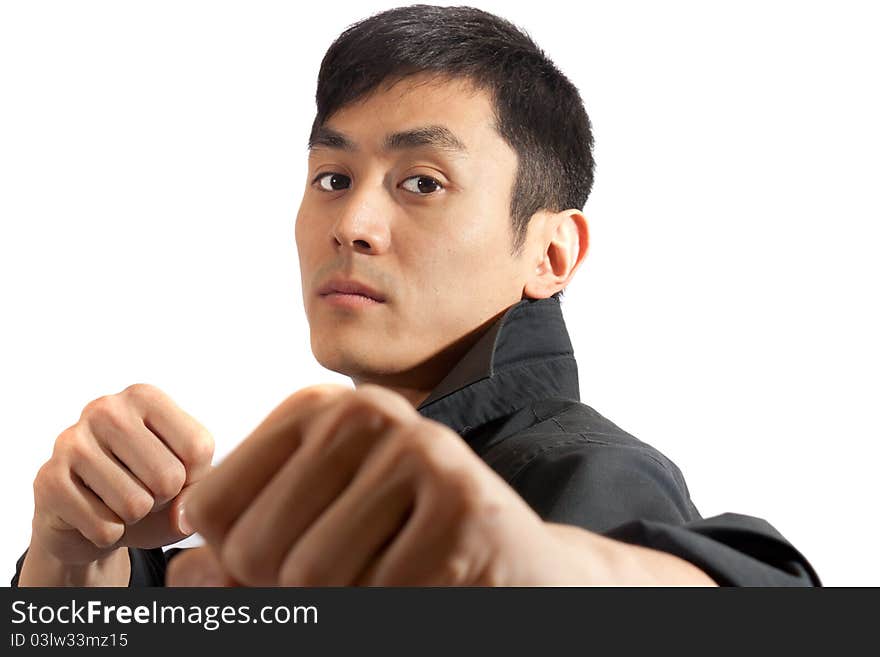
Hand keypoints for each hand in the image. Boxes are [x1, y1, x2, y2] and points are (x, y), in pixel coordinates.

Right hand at [29, 383, 214, 565]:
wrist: (88, 520)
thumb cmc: (147, 491)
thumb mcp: (185, 486)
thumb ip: (197, 496)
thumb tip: (183, 518)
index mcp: (145, 397)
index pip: (198, 447)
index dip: (194, 478)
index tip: (173, 473)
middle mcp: (106, 409)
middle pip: (169, 477)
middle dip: (163, 500)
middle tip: (142, 491)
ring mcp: (71, 442)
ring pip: (135, 505)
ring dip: (134, 518)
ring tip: (118, 502)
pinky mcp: (48, 480)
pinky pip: (104, 528)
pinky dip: (108, 535)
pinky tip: (94, 516)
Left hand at [167, 383, 566, 585]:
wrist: (516, 566)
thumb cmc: (403, 549)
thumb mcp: (315, 539)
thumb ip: (243, 557)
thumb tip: (179, 579)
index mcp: (318, 411)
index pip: (211, 509)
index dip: (239, 563)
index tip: (294, 555)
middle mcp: (364, 413)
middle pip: (253, 548)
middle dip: (290, 593)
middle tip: (355, 575)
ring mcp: (418, 449)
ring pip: (310, 578)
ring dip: (344, 605)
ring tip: (392, 577)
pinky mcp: (463, 500)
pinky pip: (379, 595)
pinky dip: (392, 612)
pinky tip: (432, 584)